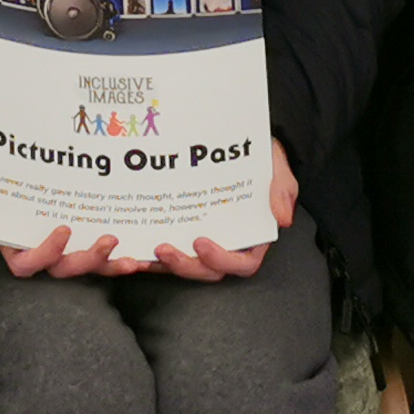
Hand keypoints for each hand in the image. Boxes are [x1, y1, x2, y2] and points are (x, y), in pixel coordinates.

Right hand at [0, 138, 134, 280]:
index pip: (25, 263)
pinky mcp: (84, 229)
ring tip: (133, 257)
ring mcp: (64, 241)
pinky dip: (120, 254)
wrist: (6, 144)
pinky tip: (141, 250)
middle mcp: (39, 245)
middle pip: (62, 269)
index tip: (63, 229)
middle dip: (86, 260)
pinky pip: (102, 249)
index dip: (45, 253)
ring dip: (109, 264)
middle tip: (109, 240)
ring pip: (86, 265)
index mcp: (10, 238)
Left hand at [154, 140, 296, 281]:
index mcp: (252, 238)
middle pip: (207, 270)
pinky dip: (149, 256)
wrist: (240, 142)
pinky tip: (131, 249)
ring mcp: (202, 241)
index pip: (242, 263)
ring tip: (143, 253)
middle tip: (164, 248)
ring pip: (184, 265)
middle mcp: (226, 245)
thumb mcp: (277, 170)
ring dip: (163, 265)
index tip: (201, 242)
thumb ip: (281, 191)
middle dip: (185, 265)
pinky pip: (167, 251)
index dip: (221, 260)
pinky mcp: (181, 233)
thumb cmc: (262, 159)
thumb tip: (282, 218)